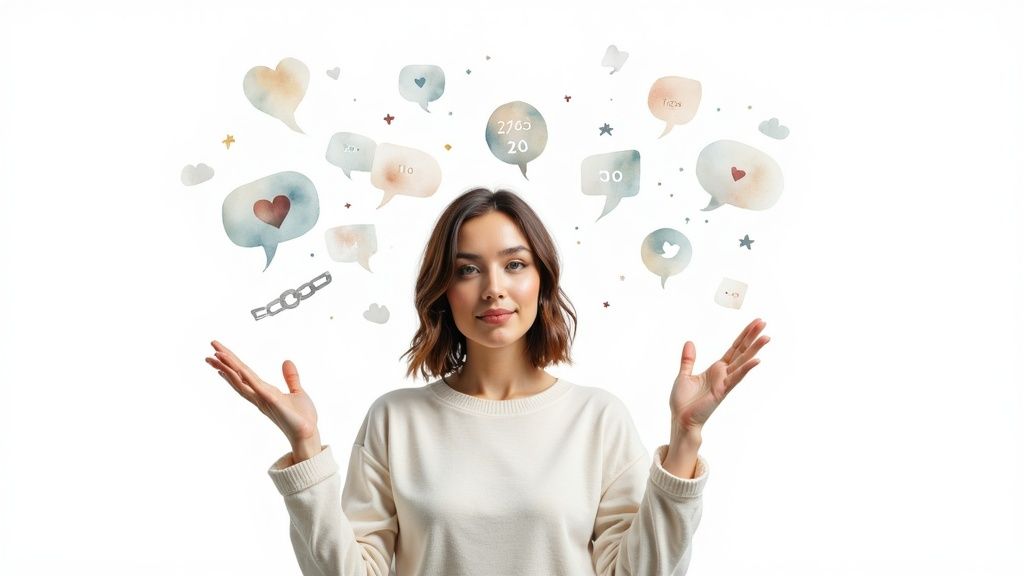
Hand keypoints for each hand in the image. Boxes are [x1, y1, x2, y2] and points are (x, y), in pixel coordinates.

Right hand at [205, 340, 318, 446]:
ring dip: (229, 368)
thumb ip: (290, 378)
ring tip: (216, 356)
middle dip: (223, 364)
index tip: (218, 355)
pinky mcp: (273, 401)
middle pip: (237, 377)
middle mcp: (259, 396)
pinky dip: (246, 378)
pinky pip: (257, 387)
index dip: (231, 364)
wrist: (308, 434)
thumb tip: (286, 361)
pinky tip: (238, 368)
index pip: (244, 375)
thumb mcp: (297, 392)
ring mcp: (263, 399)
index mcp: (264, 392)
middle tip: (209, 353)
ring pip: (241, 381)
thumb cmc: (302, 417)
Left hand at [669, 318, 768, 434]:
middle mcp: (724, 374)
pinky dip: (745, 369)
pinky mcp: (722, 391)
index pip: (734, 348)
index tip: (755, 323)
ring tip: (766, 337)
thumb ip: (688, 359)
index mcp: (716, 369)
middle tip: (764, 322)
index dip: (744, 335)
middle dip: (752, 337)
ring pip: (742, 362)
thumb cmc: (683, 401)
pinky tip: (756, 360)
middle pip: (741, 351)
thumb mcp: (684, 375)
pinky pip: (735, 378)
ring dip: (754, 349)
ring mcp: (725, 382)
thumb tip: (689, 342)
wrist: (680, 419)